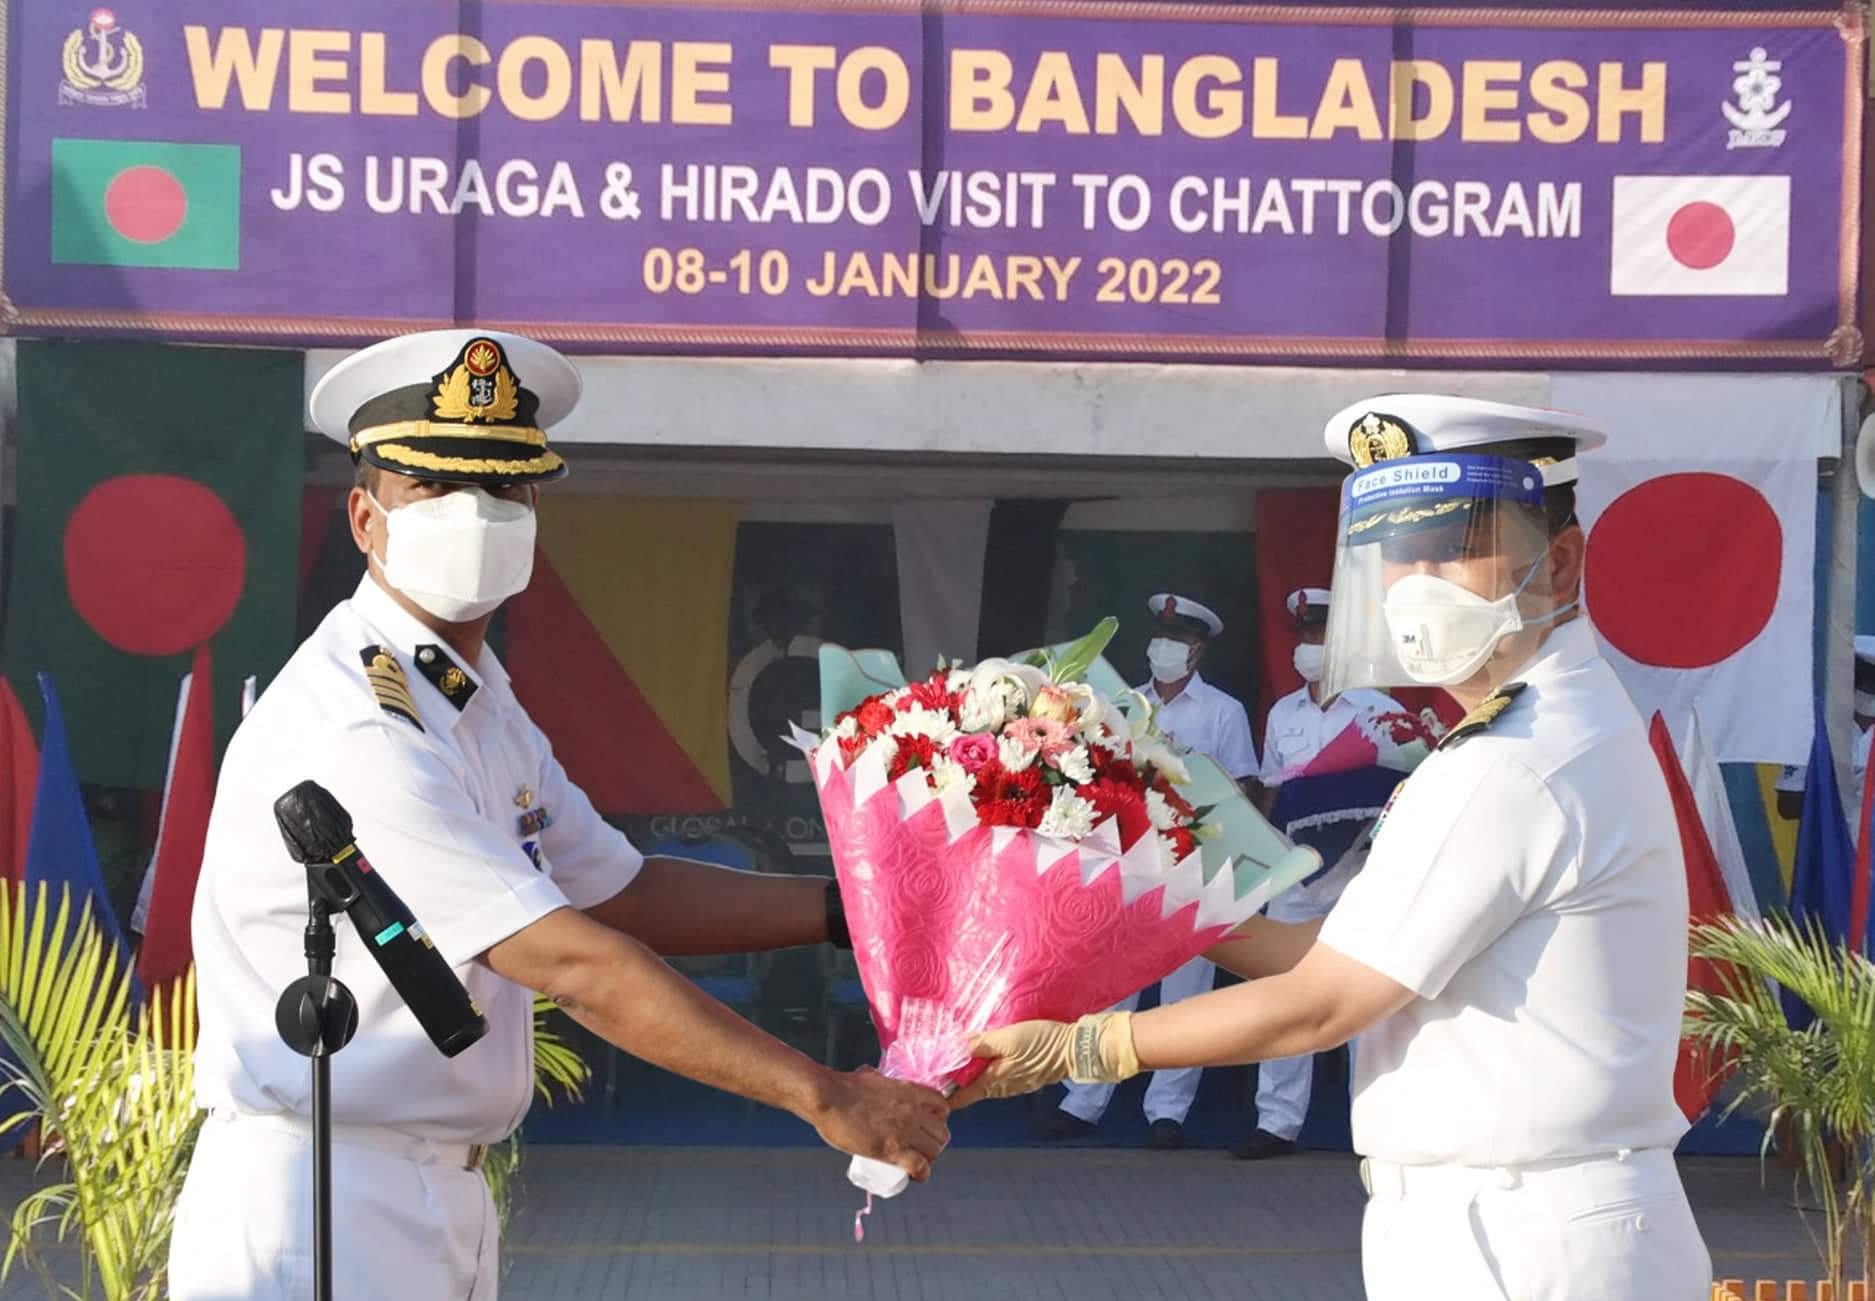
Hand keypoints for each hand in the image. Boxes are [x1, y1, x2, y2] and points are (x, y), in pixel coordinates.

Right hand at [808, 1067, 949, 1182]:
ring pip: (934, 1151)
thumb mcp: (872, 1077)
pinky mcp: (892, 1150)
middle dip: (934, 1142)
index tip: (928, 1126)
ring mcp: (904, 1130)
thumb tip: (871, 1077)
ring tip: (916, 1162)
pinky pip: (919, 1166)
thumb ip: (878, 1080)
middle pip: (942, 1133)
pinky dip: (921, 1174)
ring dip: (928, 1159)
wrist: (828, 1098)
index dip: (938, 1119)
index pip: (941, 1106)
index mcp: (909, 1091)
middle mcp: (913, 1111)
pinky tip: (915, 1176)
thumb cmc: (843, 1087)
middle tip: (920, 1147)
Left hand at [949, 1012, 1138, 1109]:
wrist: (1075, 1049)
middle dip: (954, 1080)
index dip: (942, 1093)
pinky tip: (987, 1054)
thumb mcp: (1006, 1039)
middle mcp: (1000, 1089)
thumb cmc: (1040, 1044)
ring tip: (959, 1055)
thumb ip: (979, 1045)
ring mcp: (1013, 1085)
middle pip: (970, 1089)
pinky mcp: (1024, 1076)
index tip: (926, 1086)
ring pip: (984, 1081)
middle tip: (938, 1062)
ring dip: (971, 1072)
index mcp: (992, 1083)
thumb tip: (952, 1050)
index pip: (960, 1098)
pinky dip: (988, 1067)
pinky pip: (999, 1075)